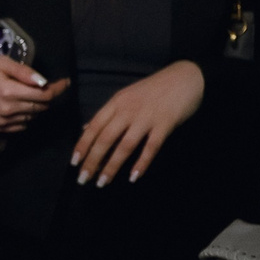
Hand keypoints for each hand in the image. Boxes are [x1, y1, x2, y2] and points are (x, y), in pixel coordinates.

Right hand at [0, 56, 70, 133]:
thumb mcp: (0, 62)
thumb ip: (23, 71)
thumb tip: (44, 81)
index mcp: (8, 91)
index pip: (44, 95)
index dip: (57, 89)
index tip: (64, 83)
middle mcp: (7, 110)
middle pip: (40, 107)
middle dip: (47, 97)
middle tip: (47, 87)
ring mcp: (1, 122)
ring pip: (32, 118)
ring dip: (36, 107)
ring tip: (30, 96)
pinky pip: (21, 126)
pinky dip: (26, 117)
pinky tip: (19, 107)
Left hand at [72, 60, 202, 185]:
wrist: (186, 76)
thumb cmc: (154, 89)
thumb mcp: (125, 97)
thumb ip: (107, 114)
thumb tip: (86, 129)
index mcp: (116, 103)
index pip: (94, 126)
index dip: (82, 145)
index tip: (74, 162)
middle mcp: (128, 110)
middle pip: (105, 138)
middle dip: (92, 160)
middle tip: (83, 179)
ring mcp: (147, 117)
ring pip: (125, 145)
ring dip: (112, 166)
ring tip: (103, 182)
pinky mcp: (165, 124)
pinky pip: (151, 147)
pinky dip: (141, 163)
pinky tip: (133, 177)